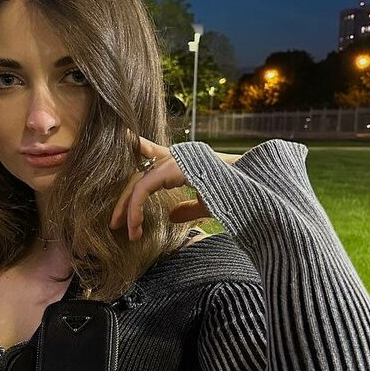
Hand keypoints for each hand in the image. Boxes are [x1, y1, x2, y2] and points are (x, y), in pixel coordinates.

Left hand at [108, 135, 240, 240]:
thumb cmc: (236, 194)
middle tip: (115, 223)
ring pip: (138, 182)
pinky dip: (136, 208)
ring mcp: (174, 160)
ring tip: (125, 231)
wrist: (254, 189)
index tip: (126, 139)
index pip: (156, 152)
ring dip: (128, 209)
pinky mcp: (173, 168)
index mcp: (184, 163)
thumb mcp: (207, 204)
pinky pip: (144, 188)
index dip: (140, 146)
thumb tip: (171, 215)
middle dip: (125, 199)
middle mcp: (177, 157)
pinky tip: (134, 227)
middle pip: (141, 175)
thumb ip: (188, 208)